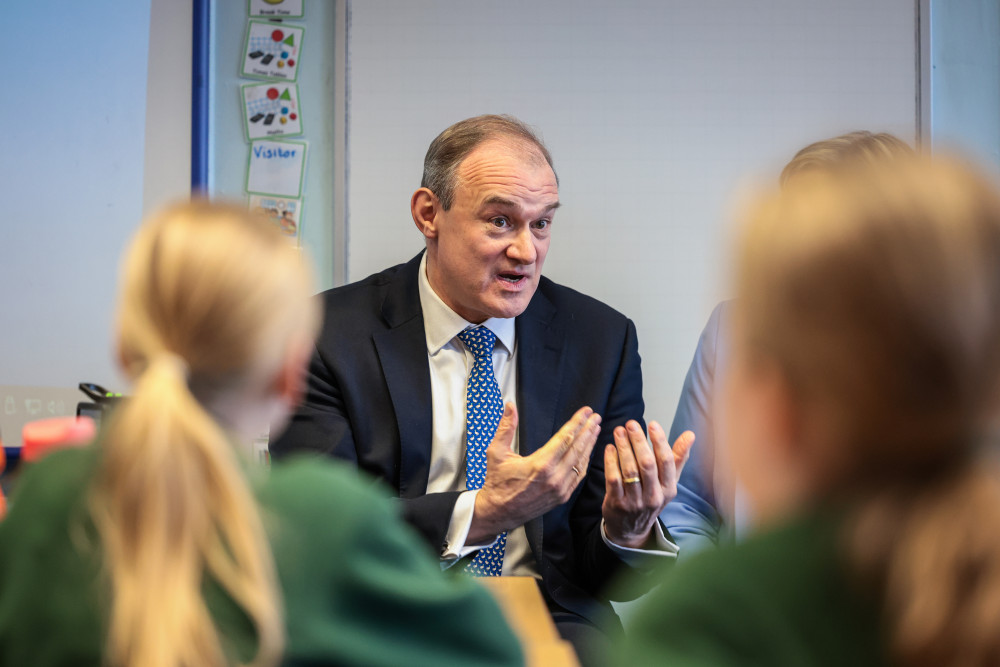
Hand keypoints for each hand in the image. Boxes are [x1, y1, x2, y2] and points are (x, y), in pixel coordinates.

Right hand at [469, 404, 601, 543]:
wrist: (498, 512)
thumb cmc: (497, 482)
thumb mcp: (497, 452)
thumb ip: (505, 427)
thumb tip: (510, 406)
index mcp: (540, 464)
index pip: (565, 438)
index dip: (577, 423)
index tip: (586, 411)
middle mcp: (554, 477)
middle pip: (577, 448)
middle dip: (588, 430)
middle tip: (596, 417)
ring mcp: (560, 489)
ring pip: (581, 462)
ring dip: (589, 444)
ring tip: (595, 430)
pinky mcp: (562, 497)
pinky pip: (578, 476)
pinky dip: (585, 462)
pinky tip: (588, 451)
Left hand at [602, 420, 694, 547]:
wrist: (632, 529)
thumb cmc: (651, 498)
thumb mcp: (668, 482)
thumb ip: (678, 457)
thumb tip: (690, 434)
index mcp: (669, 489)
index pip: (666, 462)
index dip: (660, 442)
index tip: (652, 424)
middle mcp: (654, 496)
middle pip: (647, 464)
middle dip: (638, 441)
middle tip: (631, 424)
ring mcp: (635, 502)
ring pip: (629, 470)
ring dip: (623, 448)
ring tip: (619, 431)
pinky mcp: (617, 504)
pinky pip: (613, 479)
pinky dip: (611, 461)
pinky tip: (610, 448)